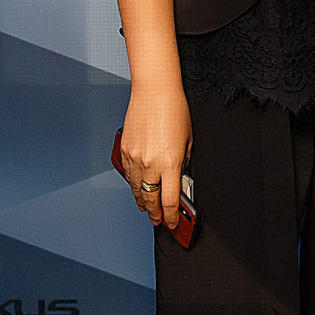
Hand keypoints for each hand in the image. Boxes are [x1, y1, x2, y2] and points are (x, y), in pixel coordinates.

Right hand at [120, 79, 190, 227]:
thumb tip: (179, 177)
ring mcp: (135, 158)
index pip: (170, 201)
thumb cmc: (175, 110)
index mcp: (171, 163)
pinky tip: (138, 189)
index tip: (174, 223)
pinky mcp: (125, 151)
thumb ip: (183, 162)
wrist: (155, 91)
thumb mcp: (189, 140)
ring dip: (143, 202)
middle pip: (151, 200)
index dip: (172, 216)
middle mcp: (151, 163)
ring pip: (137, 190)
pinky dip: (134, 185)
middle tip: (160, 222)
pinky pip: (129, 175)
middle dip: (156, 214)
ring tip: (147, 209)